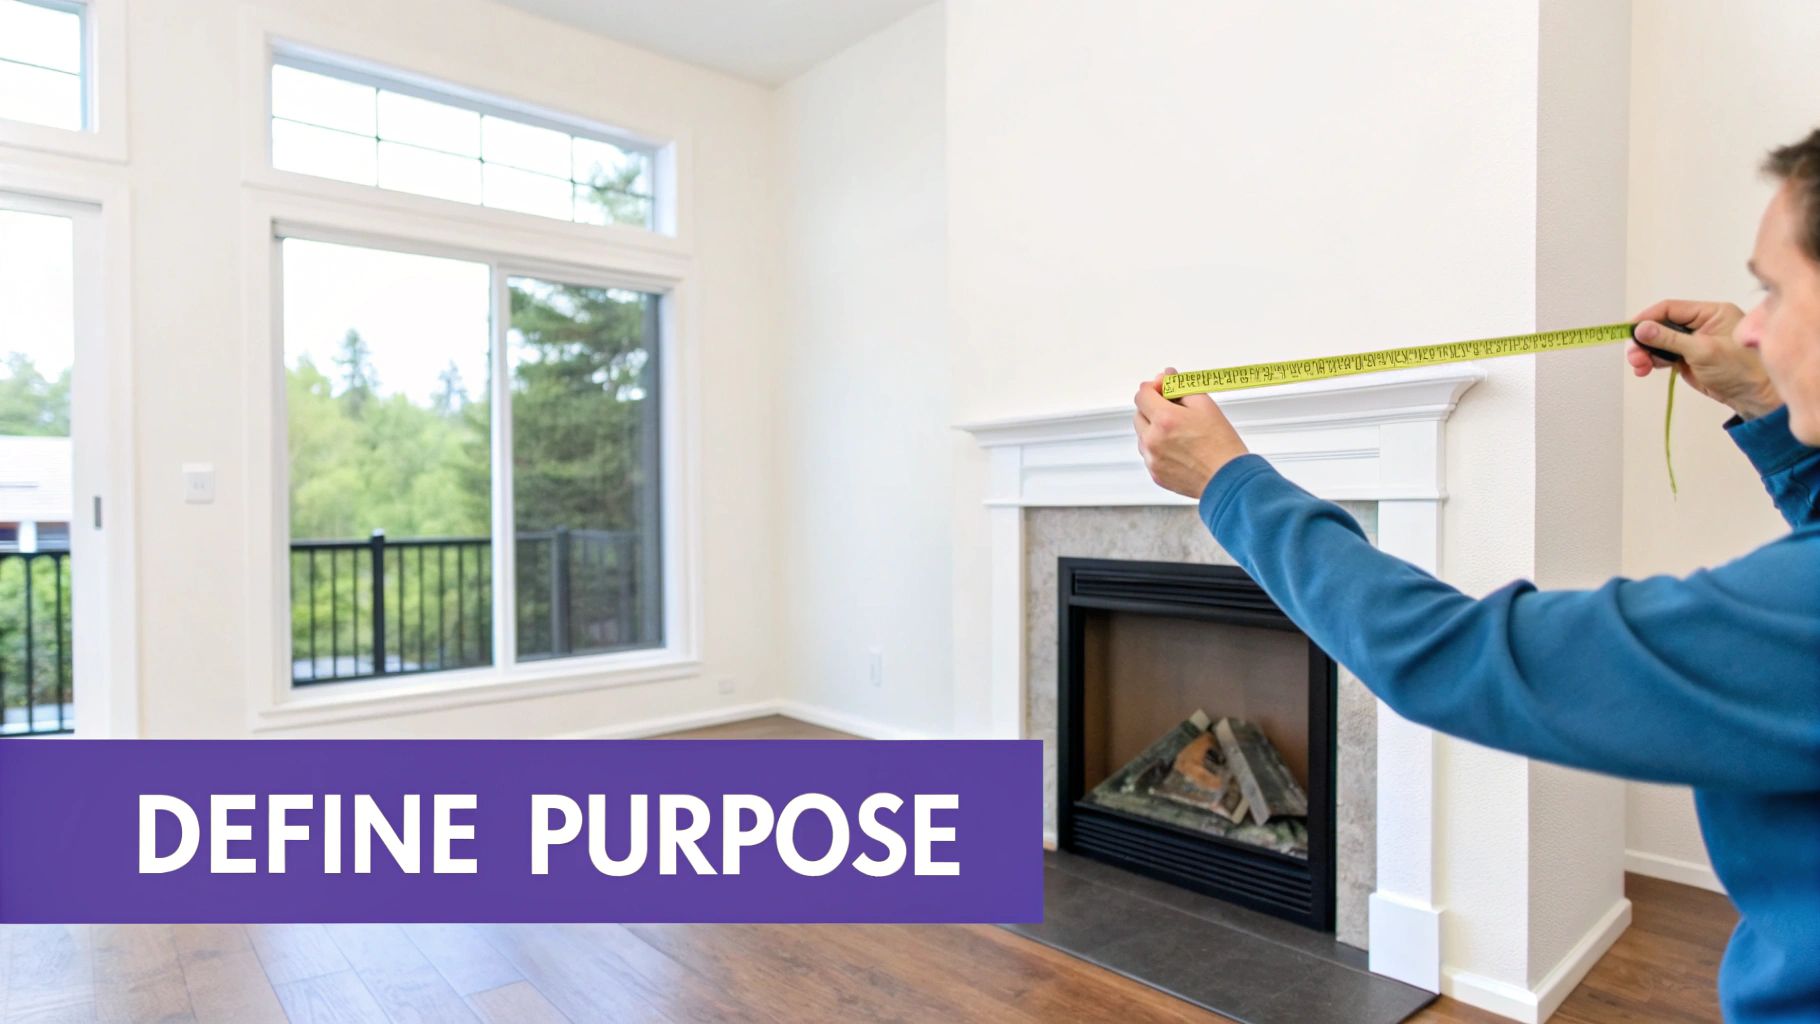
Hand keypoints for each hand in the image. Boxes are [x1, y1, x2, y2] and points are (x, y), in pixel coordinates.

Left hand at [1133, 368, 1250, 498]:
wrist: (1228, 479)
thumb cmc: (1222, 445)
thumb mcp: (1205, 405)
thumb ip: (1181, 387)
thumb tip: (1167, 376)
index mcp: (1164, 419)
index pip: (1142, 394)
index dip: (1153, 388)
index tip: (1163, 390)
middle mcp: (1153, 440)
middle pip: (1139, 414)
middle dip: (1153, 408)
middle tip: (1175, 410)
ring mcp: (1152, 459)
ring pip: (1143, 436)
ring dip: (1154, 429)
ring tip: (1180, 433)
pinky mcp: (1155, 474)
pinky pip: (1149, 455)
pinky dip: (1159, 449)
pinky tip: (1179, 449)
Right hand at [1630, 300, 1781, 419]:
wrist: (1754, 397)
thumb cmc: (1742, 369)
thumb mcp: (1703, 351)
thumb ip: (1669, 339)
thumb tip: (1641, 329)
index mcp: (1711, 313)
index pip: (1671, 308)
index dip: (1648, 317)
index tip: (1630, 329)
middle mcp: (1701, 324)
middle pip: (1661, 325)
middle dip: (1645, 340)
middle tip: (1634, 355)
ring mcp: (1693, 343)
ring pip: (1659, 342)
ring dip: (1645, 353)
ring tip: (1639, 366)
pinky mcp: (1688, 359)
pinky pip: (1663, 356)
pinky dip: (1651, 362)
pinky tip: (1644, 369)